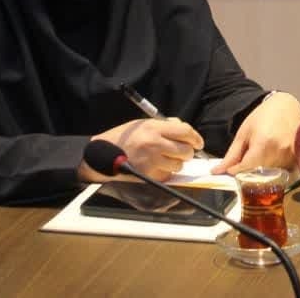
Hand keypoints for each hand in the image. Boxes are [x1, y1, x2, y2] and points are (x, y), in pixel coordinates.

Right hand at [80, 117, 204, 181]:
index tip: (198, 142)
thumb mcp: (143, 124)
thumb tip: (185, 131)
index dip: (195, 137)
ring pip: (178, 165)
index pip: (185, 131)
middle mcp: (154, 144)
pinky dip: (166, 172)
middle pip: (186, 150)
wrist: (101, 154)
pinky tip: (156, 166)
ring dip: (176, 163)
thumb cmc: (123, 137)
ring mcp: (151, 161)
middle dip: (188, 152)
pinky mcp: (147, 175)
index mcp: (154, 128)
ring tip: (165, 159)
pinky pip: (167, 175)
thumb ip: (165, 125)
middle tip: (183, 151)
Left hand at [213, 92, 299, 175]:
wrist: (287, 107)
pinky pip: (281, 174)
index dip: (235, 172)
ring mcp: (290, 157)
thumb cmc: (265, 116)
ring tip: (262, 154)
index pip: (245, 169)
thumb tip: (218, 171)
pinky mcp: (297, 160)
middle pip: (257, 175)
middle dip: (248, 172)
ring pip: (269, 177)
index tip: (231, 170)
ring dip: (261, 172)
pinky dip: (273, 171)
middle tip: (247, 160)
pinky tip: (273, 156)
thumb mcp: (244, 133)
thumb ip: (231, 156)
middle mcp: (279, 152)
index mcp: (263, 144)